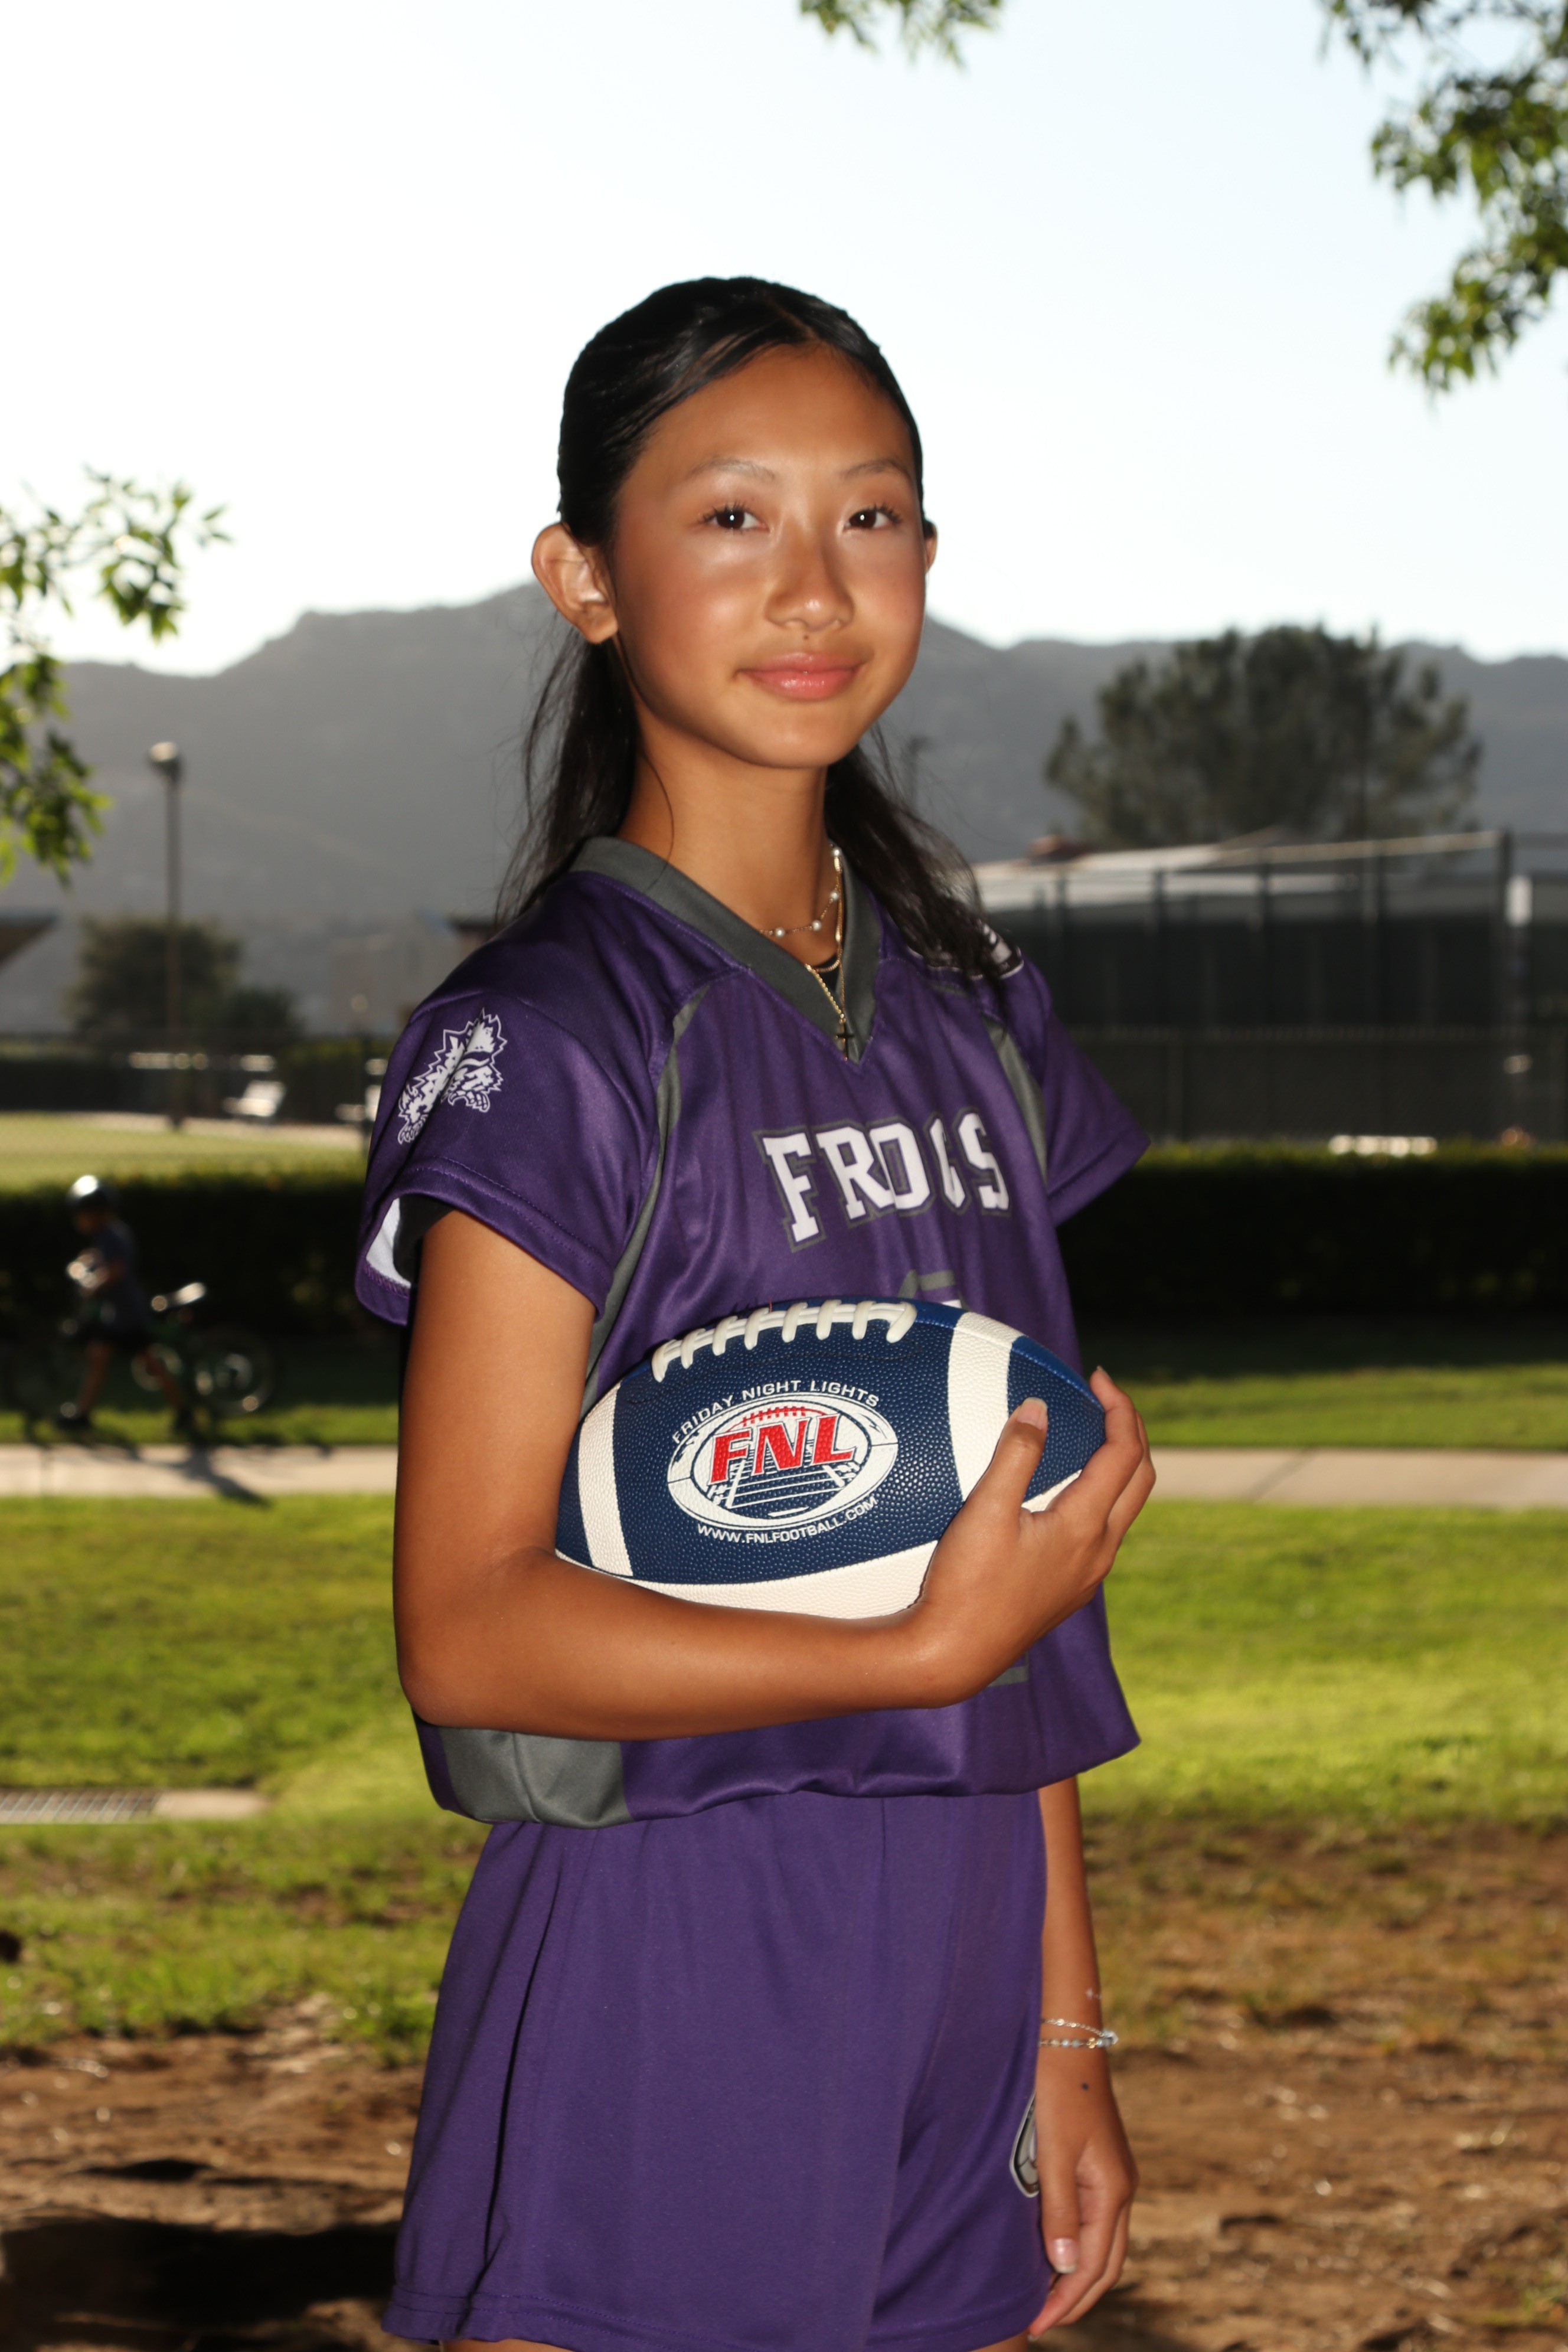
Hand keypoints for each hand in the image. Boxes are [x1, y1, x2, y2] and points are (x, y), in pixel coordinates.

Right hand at [910, 1369, 1153, 1703]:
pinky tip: (1063, 1490)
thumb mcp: (985, 1512)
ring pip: (1125, 1508)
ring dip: (1119, 1465)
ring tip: (1088, 1435)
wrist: (952, 1656)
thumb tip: (1038, 1408)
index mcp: (1085, 1528)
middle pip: (1141, 1479)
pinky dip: (1099, 1495)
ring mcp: (1087, 1575)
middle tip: (1104, 1399)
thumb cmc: (964, 1586)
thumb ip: (1016, 1454)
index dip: (1120, 1408)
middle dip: (1131, 1432)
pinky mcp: (1070, 1589)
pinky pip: (1103, 1530)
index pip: (1126, 1454)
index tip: (1097, 1379)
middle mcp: (1098, 1553)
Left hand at [1030, 2048, 1137, 2333]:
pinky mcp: (1100, 2165)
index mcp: (1113, 2190)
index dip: (1067, 2300)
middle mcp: (1121, 2188)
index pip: (1094, 2265)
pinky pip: (1095, 2221)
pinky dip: (1077, 2247)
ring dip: (1078, 2275)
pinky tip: (1052, 2252)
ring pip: (1103, 2244)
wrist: (1066, 2039)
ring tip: (1044, 2299)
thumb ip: (1060, 2211)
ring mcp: (1114, 2176)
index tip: (1037, 2324)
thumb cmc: (1056, 2091)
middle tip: (1040, 2323)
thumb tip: (1067, 2268)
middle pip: (1106, 2263)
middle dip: (1076, 2298)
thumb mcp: (1052, 2153)